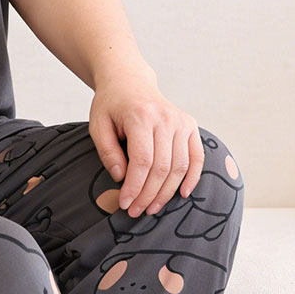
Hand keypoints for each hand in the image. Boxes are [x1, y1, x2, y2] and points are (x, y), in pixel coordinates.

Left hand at [88, 65, 204, 217]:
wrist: (129, 82)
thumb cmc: (110, 105)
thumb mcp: (98, 125)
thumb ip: (108, 152)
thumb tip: (122, 178)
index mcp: (140, 116)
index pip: (142, 161)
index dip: (134, 187)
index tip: (124, 203)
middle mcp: (165, 118)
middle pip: (162, 167)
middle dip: (148, 194)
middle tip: (135, 211)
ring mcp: (181, 121)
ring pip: (179, 166)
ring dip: (166, 192)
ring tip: (152, 207)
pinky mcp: (190, 125)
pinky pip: (196, 157)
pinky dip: (192, 177)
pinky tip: (182, 194)